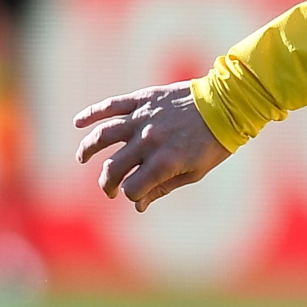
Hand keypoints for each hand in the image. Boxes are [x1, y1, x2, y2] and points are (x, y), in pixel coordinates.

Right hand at [74, 82, 230, 211]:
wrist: (228, 104)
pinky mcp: (143, 99)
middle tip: (110, 188)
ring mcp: (144, 119)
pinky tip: (78, 122)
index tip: (136, 195)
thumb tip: (138, 206)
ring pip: (103, 136)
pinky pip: (111, 106)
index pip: (132, 188)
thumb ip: (162, 188)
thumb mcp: (195, 172)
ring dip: (88, 149)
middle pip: (113, 168)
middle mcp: (149, 141)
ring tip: (82, 158)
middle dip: (108, 183)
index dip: (131, 196)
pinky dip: (91, 113)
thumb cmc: (214, 142)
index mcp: (164, 162)